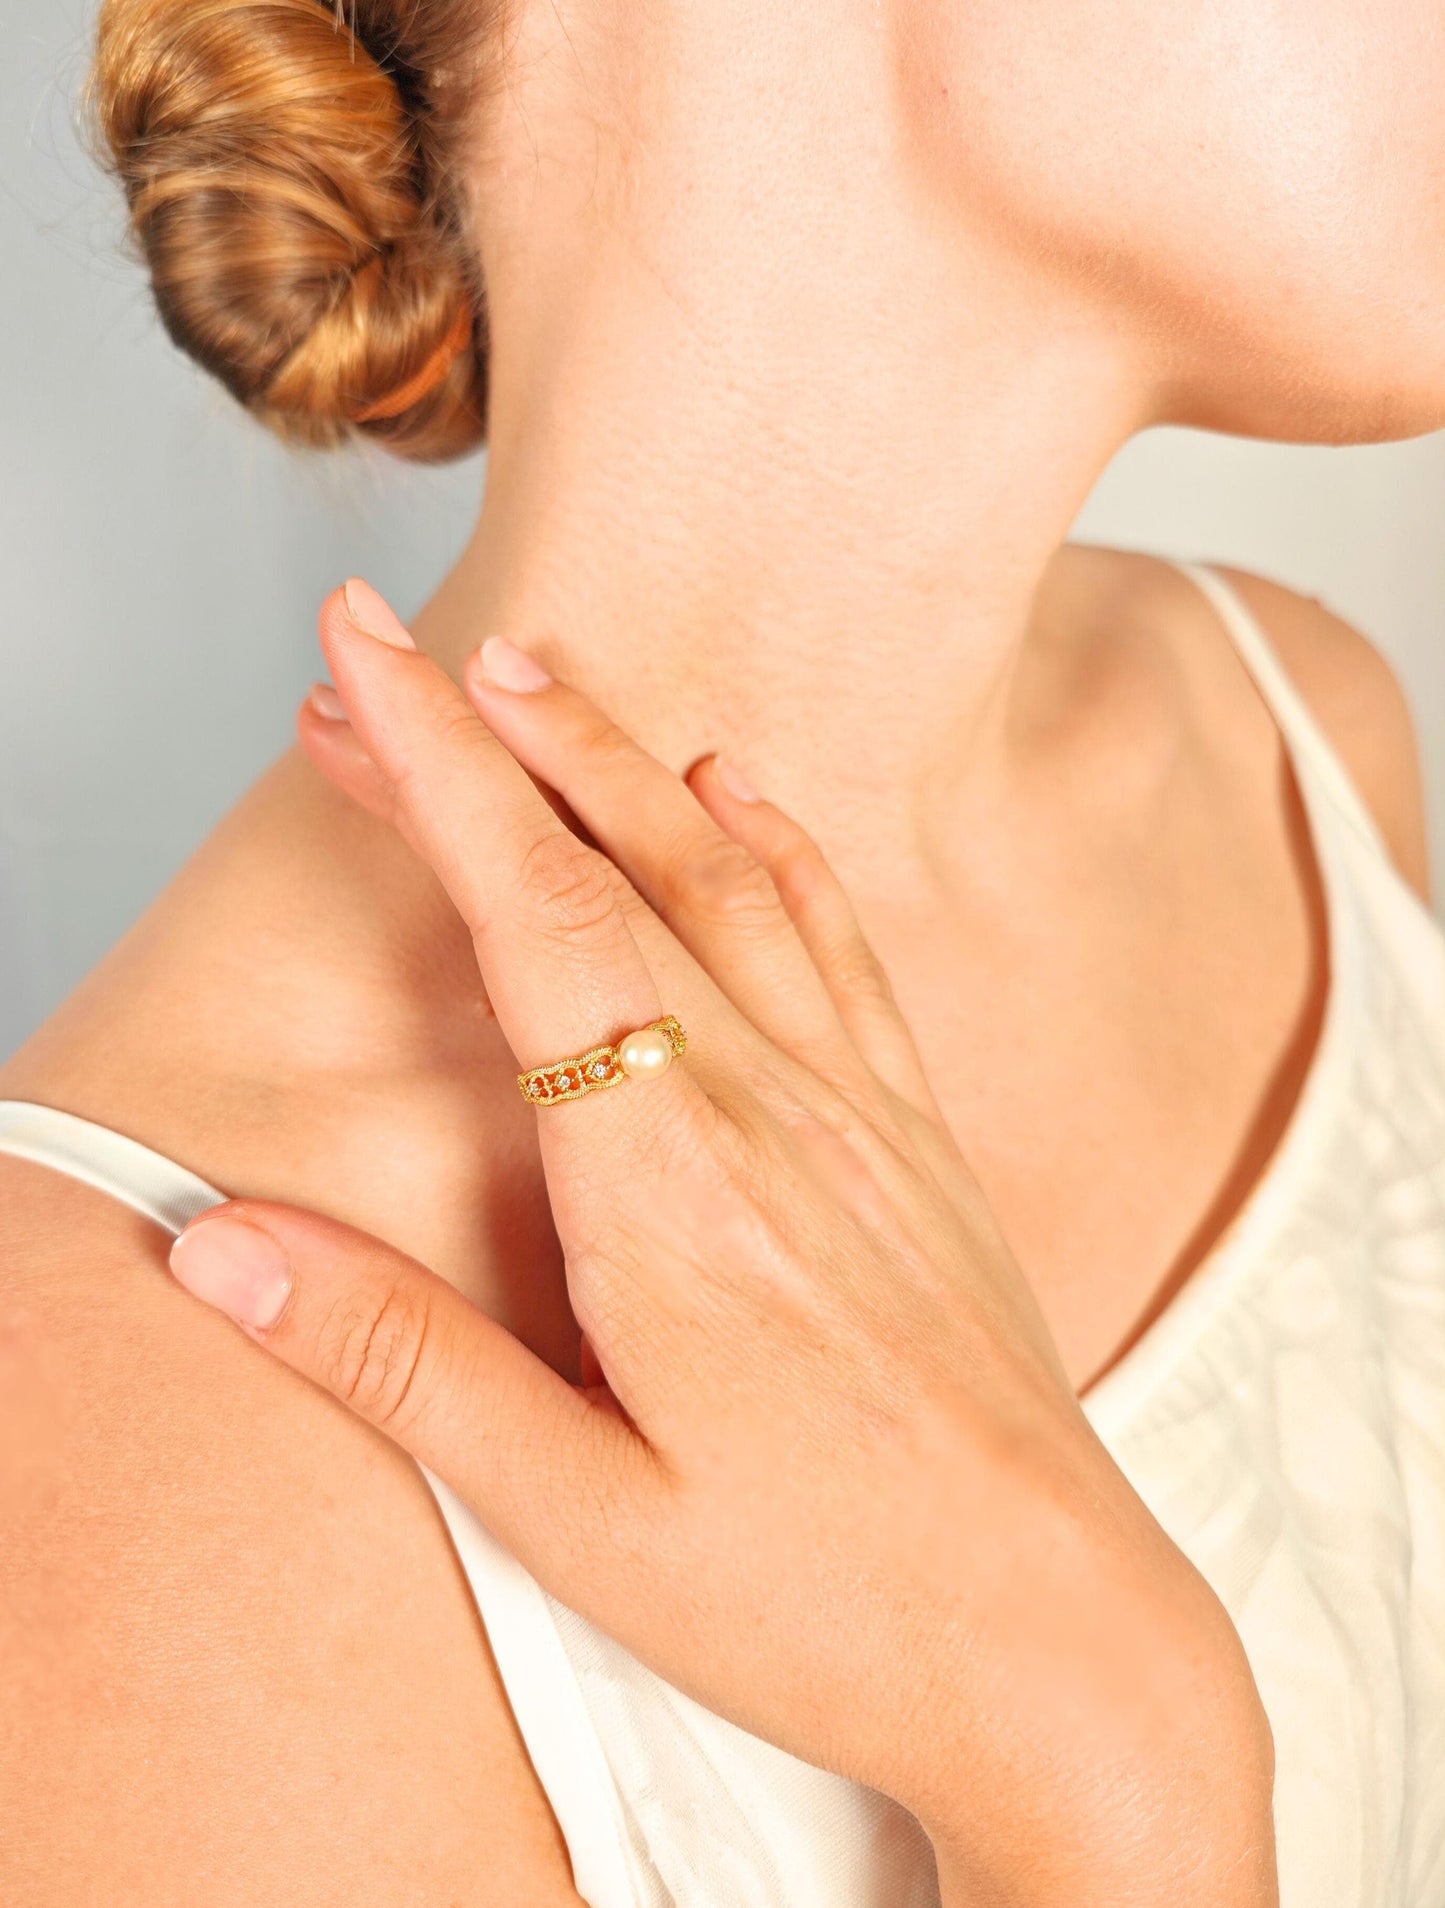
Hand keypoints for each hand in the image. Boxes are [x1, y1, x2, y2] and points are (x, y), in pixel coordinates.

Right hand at [170, 582, 1275, 1904]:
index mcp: (672, 1192)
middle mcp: (775, 1115)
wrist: (1061, 1642)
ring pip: (730, 881)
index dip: (437, 769)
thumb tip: (220, 1245)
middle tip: (388, 655)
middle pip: (612, 872)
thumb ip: (399, 1366)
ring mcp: (859, 1116)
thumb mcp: (580, 1519)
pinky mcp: (915, 1141)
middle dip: (488, 743)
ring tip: (533, 677)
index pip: (533, 921)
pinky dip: (777, 847)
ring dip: (620, 764)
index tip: (364, 655)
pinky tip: (742, 795)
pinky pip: (841, 947)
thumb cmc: (829, 1604)